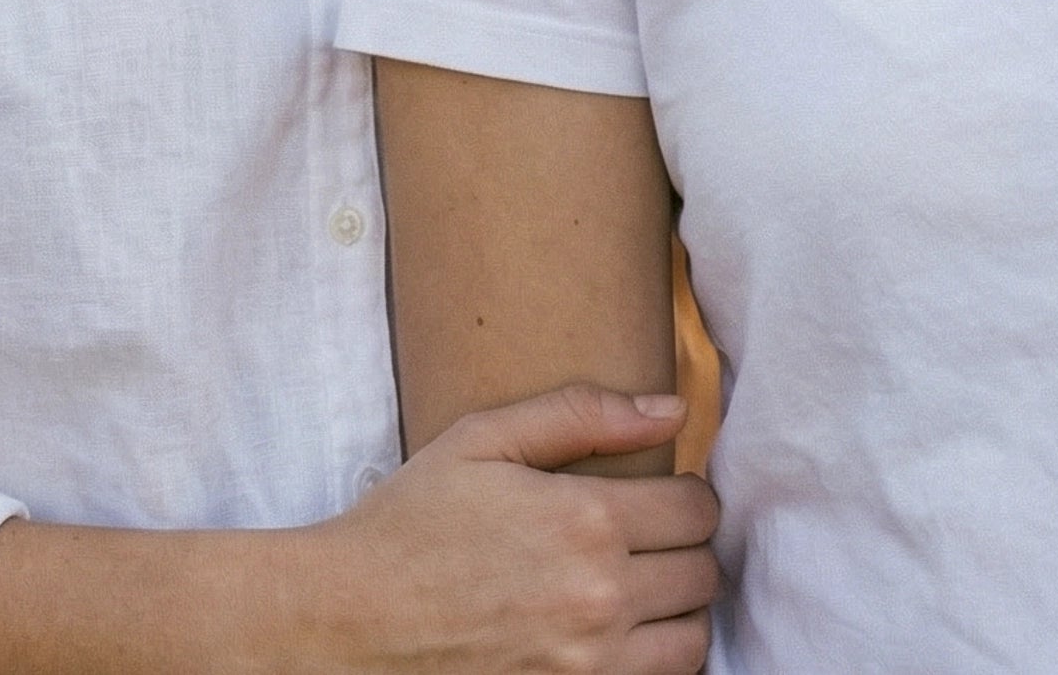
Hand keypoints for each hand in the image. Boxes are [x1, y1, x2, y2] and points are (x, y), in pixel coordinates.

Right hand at [306, 385, 718, 673]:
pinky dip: (652, 658)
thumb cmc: (412, 522)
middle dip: (683, 546)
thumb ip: (580, 414)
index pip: (695, 508)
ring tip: (637, 586)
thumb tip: (670, 408)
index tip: (662, 492)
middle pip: (703, 572)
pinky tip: (615, 632)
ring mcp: (592, 664)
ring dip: (677, 609)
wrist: (354, 618)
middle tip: (646, 535)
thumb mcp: (481, 440)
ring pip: (694, 638)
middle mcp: (600, 596)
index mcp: (584, 519)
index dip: (687, 494)